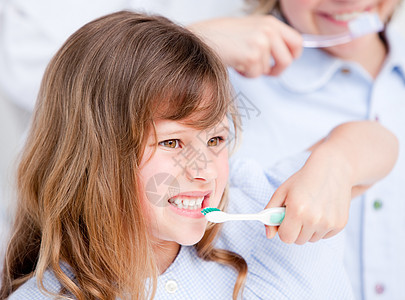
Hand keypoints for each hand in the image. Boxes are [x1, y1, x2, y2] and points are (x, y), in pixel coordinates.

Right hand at [187, 15, 302, 76]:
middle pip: (287, 60)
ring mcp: (261, 42)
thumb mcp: (252, 29)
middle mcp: (268, 30)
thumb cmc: (222, 36)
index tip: (283, 62)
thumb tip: (284, 54)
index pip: (297, 41)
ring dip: (255, 71)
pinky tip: (236, 64)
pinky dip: (245, 74)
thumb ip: (269, 38)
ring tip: (241, 61)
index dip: (292, 56)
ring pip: (269, 70)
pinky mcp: (251, 56)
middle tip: (264, 71)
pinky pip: (255, 75)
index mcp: (270, 22)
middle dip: (276, 70)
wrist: (203, 38)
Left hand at [265, 147, 351, 244]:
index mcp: (297, 210)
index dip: (283, 229)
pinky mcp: (340, 224)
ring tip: (311, 209)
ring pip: (311, 239)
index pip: (285, 237)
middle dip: (295, 229)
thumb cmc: (303, 180)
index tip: (285, 220)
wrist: (332, 169)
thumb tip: (269, 235)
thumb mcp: (282, 192)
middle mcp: (314, 219)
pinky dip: (320, 227)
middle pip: (298, 240)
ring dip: (308, 229)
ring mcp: (329, 223)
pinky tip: (322, 210)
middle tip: (298, 211)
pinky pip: (324, 236)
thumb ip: (270, 214)